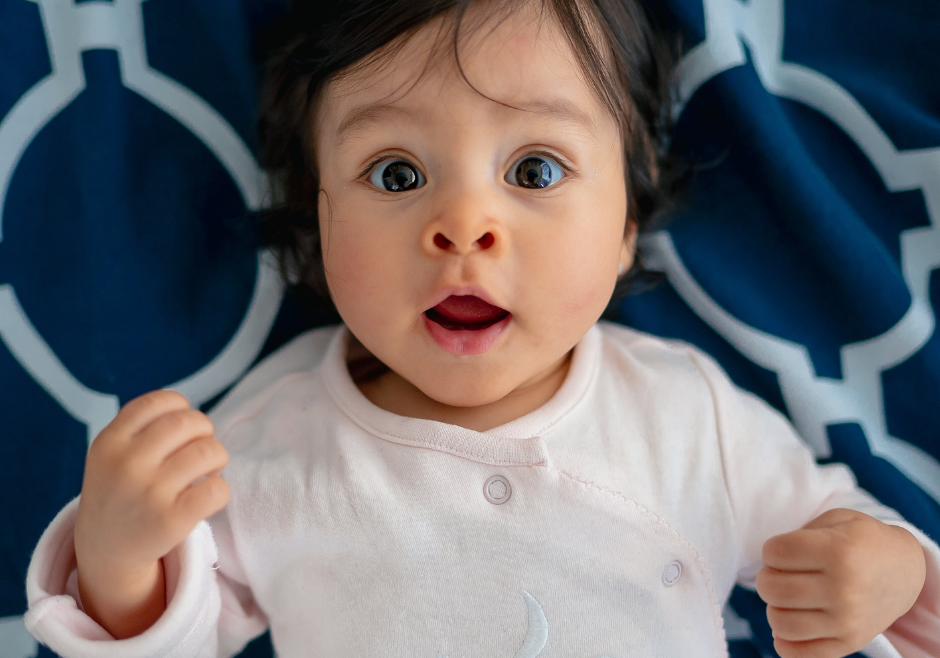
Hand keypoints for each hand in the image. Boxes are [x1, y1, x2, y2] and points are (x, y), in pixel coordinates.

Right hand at [74, 390, 229, 635]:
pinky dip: (221, 490)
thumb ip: (143, 427)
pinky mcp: (171, 520)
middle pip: (190, 422)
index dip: (182, 409)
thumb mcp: (112, 453)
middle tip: (199, 451)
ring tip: (207, 472)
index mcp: (110, 441)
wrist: (106, 550)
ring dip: (217, 458)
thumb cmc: (122, 491)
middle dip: (205, 432)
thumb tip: (194, 417)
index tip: (181, 429)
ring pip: (209, 451)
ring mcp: (149, 492)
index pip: (161, 402)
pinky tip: (207, 496)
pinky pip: (218, 489)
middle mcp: (127, 463)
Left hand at [755, 508, 926, 657]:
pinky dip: (784, 641)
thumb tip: (769, 569)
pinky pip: (799, 654)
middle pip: (771, 589)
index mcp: (838, 551)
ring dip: (775, 608)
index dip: (772, 550)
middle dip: (768, 578)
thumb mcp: (835, 521)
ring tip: (790, 598)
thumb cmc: (860, 541)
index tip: (785, 550)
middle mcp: (843, 589)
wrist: (904, 570)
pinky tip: (792, 622)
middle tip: (783, 574)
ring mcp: (847, 621)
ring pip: (779, 622)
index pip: (774, 553)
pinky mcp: (849, 643)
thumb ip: (798, 535)